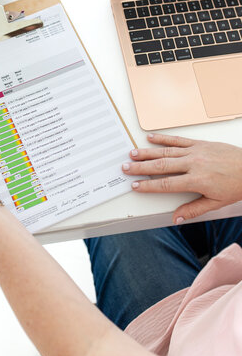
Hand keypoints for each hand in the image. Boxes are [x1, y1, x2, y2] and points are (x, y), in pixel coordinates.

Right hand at [122, 132, 241, 223]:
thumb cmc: (236, 185)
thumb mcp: (216, 203)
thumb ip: (193, 209)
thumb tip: (176, 218)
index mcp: (196, 180)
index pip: (166, 184)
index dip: (148, 185)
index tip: (135, 186)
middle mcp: (193, 163)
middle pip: (161, 166)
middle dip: (141, 168)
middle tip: (126, 168)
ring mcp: (195, 151)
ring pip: (166, 151)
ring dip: (147, 152)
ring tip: (133, 153)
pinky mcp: (199, 143)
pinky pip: (178, 139)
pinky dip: (163, 138)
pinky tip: (151, 138)